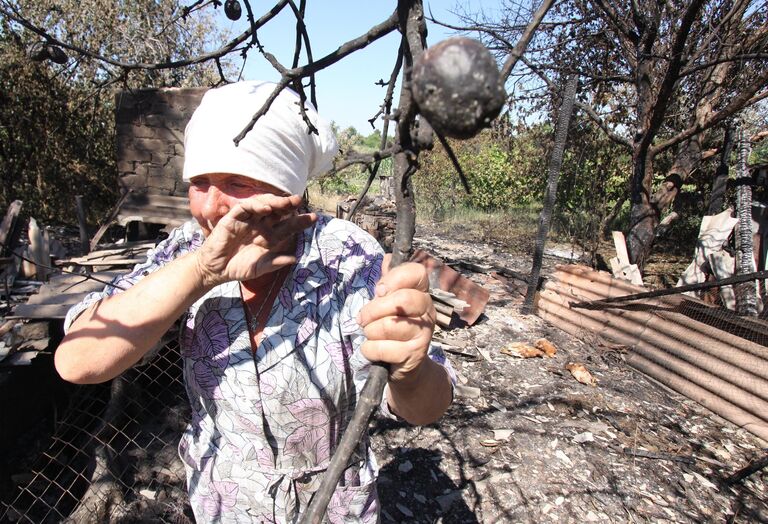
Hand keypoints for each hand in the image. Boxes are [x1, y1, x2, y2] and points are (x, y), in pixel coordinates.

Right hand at [193, 194, 315, 286]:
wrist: (216, 270)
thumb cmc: (238, 268)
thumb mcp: (260, 268)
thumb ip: (276, 263)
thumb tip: (295, 259)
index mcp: (270, 236)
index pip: (288, 226)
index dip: (300, 222)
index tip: (313, 218)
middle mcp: (261, 225)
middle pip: (278, 212)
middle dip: (289, 205)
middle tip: (300, 201)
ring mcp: (248, 220)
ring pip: (264, 205)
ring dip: (276, 202)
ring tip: (287, 202)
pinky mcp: (234, 218)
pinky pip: (246, 207)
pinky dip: (256, 206)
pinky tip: (267, 208)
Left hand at [357, 256, 435, 384]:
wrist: (405, 366)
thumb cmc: (393, 327)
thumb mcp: (390, 303)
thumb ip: (388, 282)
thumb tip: (387, 258)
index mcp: (422, 293)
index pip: (417, 272)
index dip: (394, 278)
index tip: (379, 290)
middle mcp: (428, 310)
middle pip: (402, 299)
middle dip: (373, 310)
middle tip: (363, 318)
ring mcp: (424, 333)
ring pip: (388, 326)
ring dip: (370, 332)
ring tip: (371, 335)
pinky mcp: (414, 354)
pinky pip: (381, 348)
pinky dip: (370, 350)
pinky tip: (374, 350)